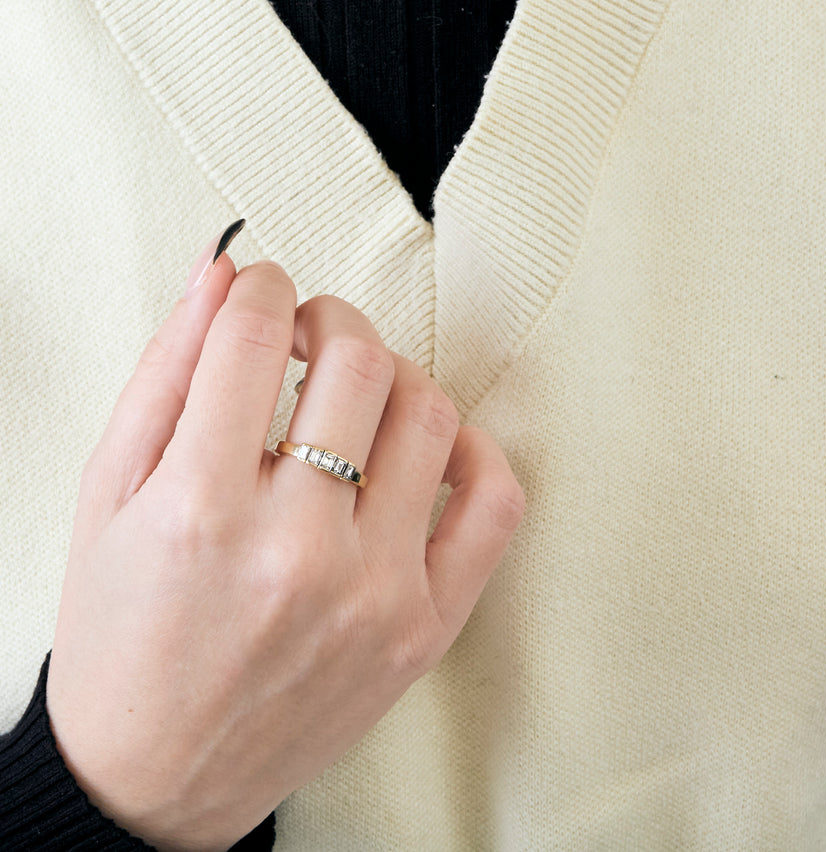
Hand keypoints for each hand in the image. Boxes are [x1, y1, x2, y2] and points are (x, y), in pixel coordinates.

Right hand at [46, 223, 524, 850]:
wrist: (161, 772)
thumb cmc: (125, 635)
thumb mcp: (109, 494)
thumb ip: (167, 372)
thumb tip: (223, 276)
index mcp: (201, 510)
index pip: (256, 339)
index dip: (261, 286)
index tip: (262, 289)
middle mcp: (298, 550)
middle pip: (359, 363)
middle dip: (330, 318)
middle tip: (307, 333)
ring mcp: (376, 592)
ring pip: (429, 414)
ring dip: (394, 374)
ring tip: (357, 391)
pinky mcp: (425, 626)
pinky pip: (494, 503)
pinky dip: (472, 448)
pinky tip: (428, 445)